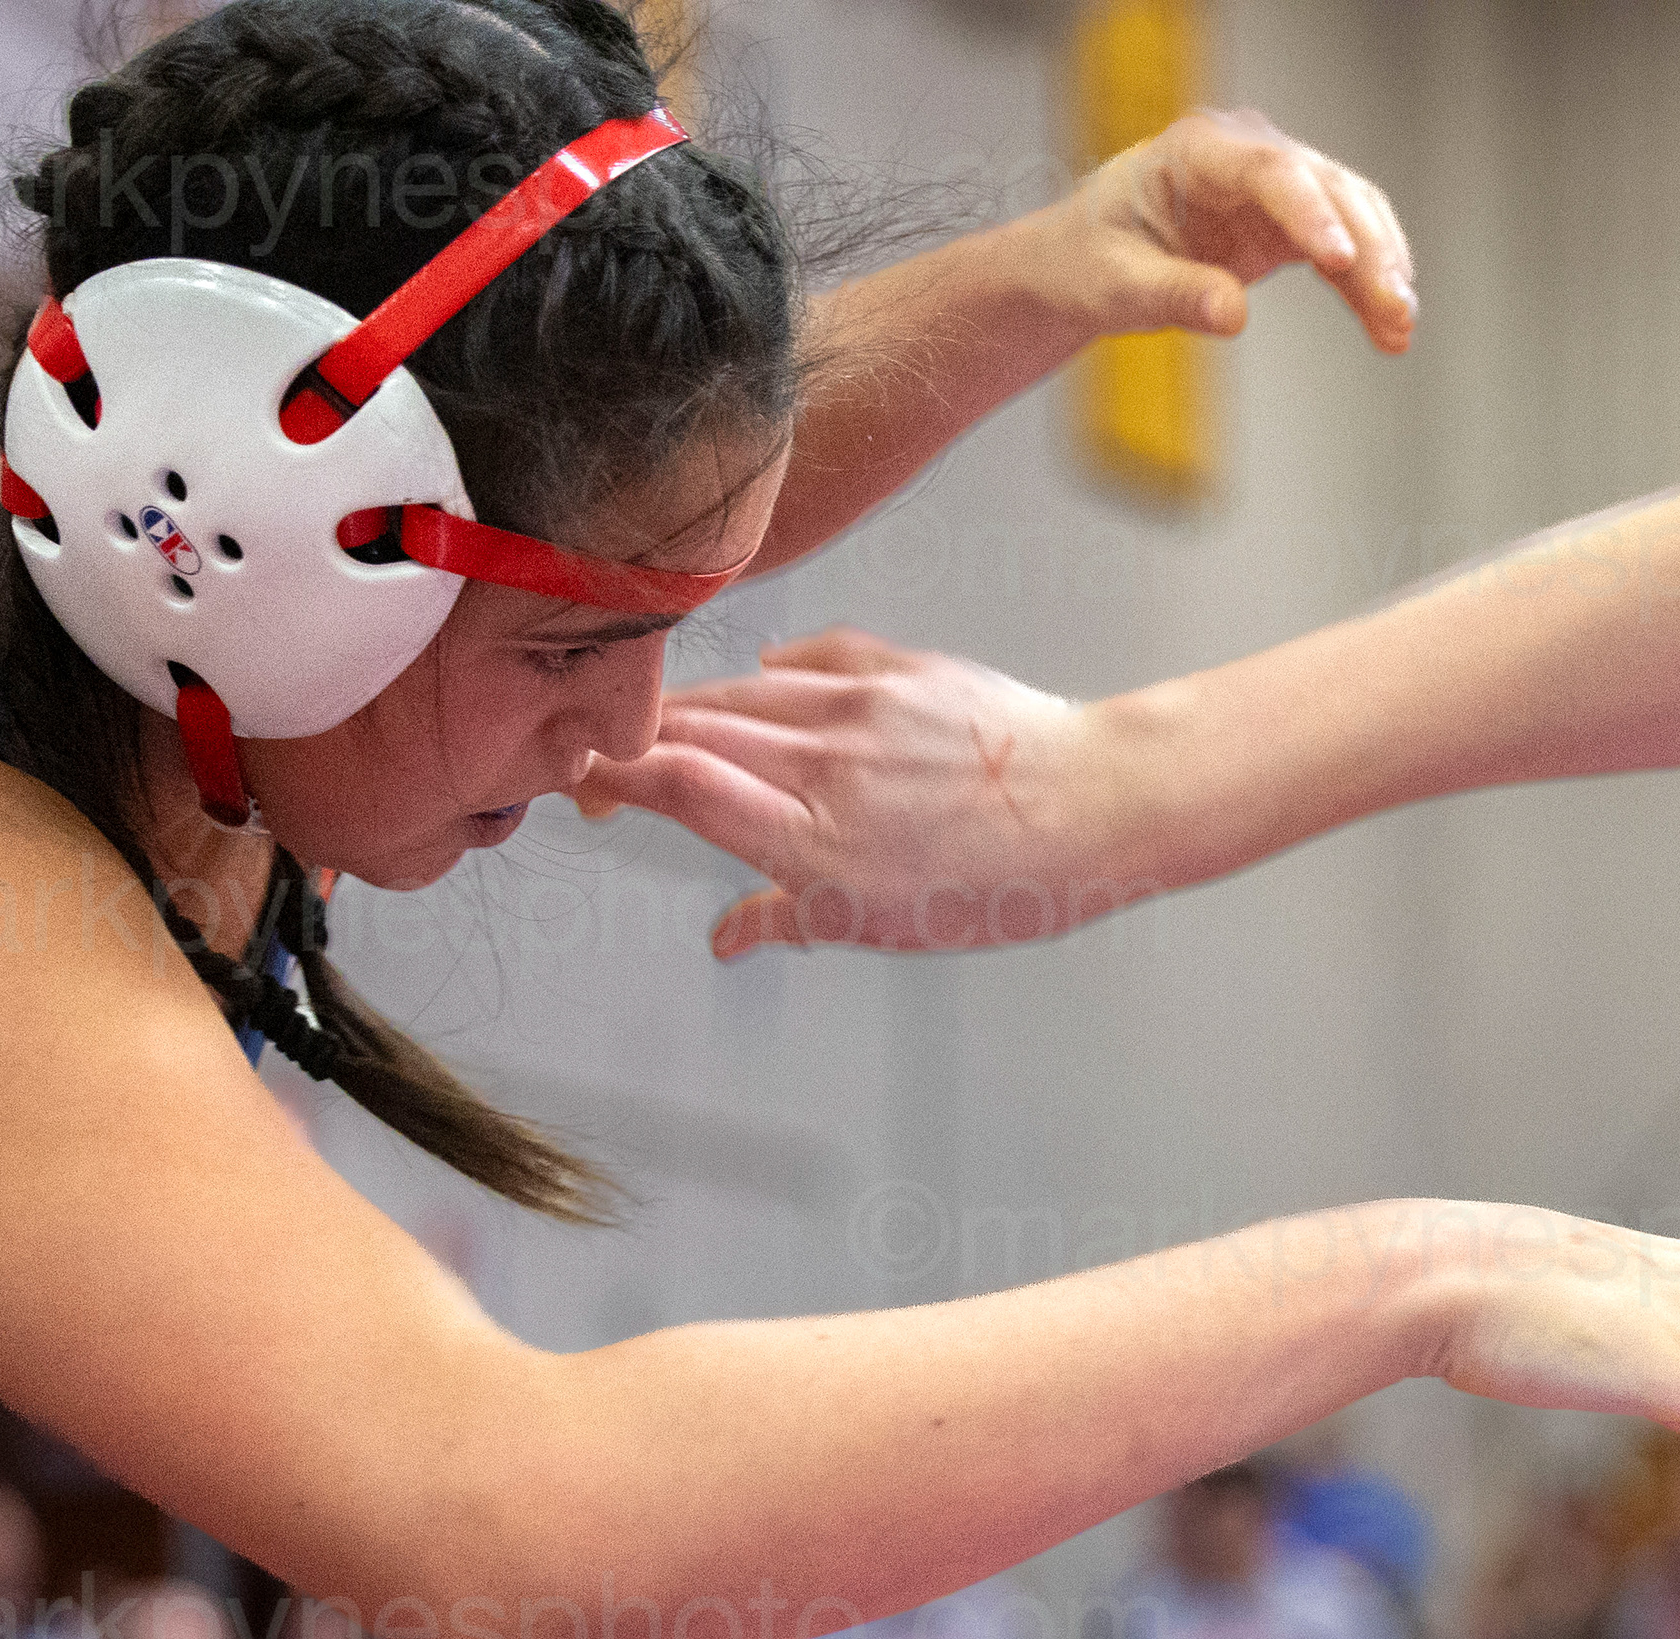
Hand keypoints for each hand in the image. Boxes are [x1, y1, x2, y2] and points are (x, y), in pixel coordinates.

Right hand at [577, 630, 1117, 958]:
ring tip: (669, 728)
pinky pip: (809, 657)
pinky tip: (762, 685)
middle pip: (690, 726)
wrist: (1098, 808)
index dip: (610, 773)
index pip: (676, 781)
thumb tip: (725, 939)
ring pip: (741, 689)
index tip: (581, 783)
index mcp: (813, 839)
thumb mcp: (886, 928)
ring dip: (691, 707)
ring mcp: (861, 705)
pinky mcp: (899, 667)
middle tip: (605, 763)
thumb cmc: (1001, 883)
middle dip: (631, 739)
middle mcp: (826, 763)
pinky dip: (771, 673)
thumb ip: (790, 922)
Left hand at [1040, 106, 1414, 353]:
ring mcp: (1273, 187)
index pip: (1269, 170)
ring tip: (1401, 329)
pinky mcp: (1288, 224)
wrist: (1083, 265)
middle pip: (1326, 189)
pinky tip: (1389, 329)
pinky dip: (1366, 289)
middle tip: (1394, 310)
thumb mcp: (1117, 284)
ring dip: (1381, 271)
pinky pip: (1342, 249)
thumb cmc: (1088, 261)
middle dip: (1367, 251)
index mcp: (1196, 150)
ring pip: (1349, 215)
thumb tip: (1232, 315)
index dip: (1311, 212)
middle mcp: (1244, 156)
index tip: (1341, 259)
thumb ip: (1174, 294)